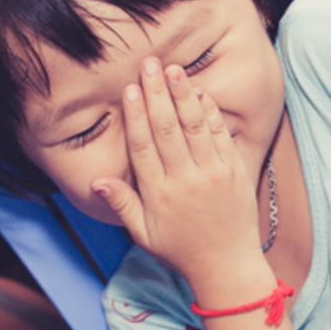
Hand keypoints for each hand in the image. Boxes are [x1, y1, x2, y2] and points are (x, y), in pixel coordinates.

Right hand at [92, 57, 262, 284]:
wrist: (228, 266)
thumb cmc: (181, 250)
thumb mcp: (144, 234)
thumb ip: (122, 204)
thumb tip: (96, 180)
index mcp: (159, 194)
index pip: (144, 146)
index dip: (136, 116)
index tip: (130, 89)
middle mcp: (186, 180)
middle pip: (168, 129)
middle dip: (157, 94)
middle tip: (149, 64)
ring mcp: (213, 174)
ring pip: (195, 127)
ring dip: (183, 95)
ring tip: (174, 70)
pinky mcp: (234, 172)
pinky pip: (220, 136)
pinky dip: (210, 113)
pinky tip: (201, 92)